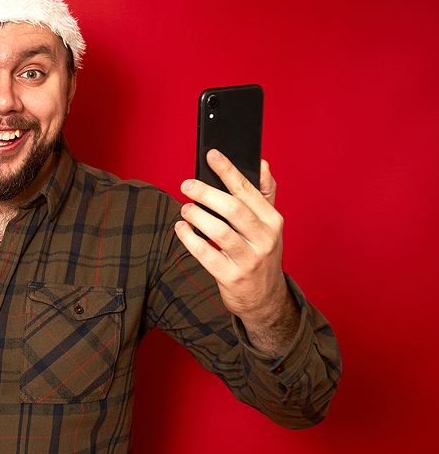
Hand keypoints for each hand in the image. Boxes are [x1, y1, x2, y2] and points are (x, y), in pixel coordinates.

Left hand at [174, 149, 298, 353]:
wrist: (265, 299)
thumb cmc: (261, 253)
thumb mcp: (269, 225)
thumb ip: (265, 194)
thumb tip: (262, 163)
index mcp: (273, 221)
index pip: (248, 190)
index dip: (228, 170)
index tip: (211, 154)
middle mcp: (265, 239)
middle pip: (232, 209)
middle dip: (206, 193)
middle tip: (186, 185)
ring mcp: (249, 260)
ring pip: (218, 231)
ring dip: (196, 216)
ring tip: (184, 209)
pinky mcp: (231, 277)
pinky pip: (205, 254)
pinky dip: (189, 239)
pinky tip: (181, 229)